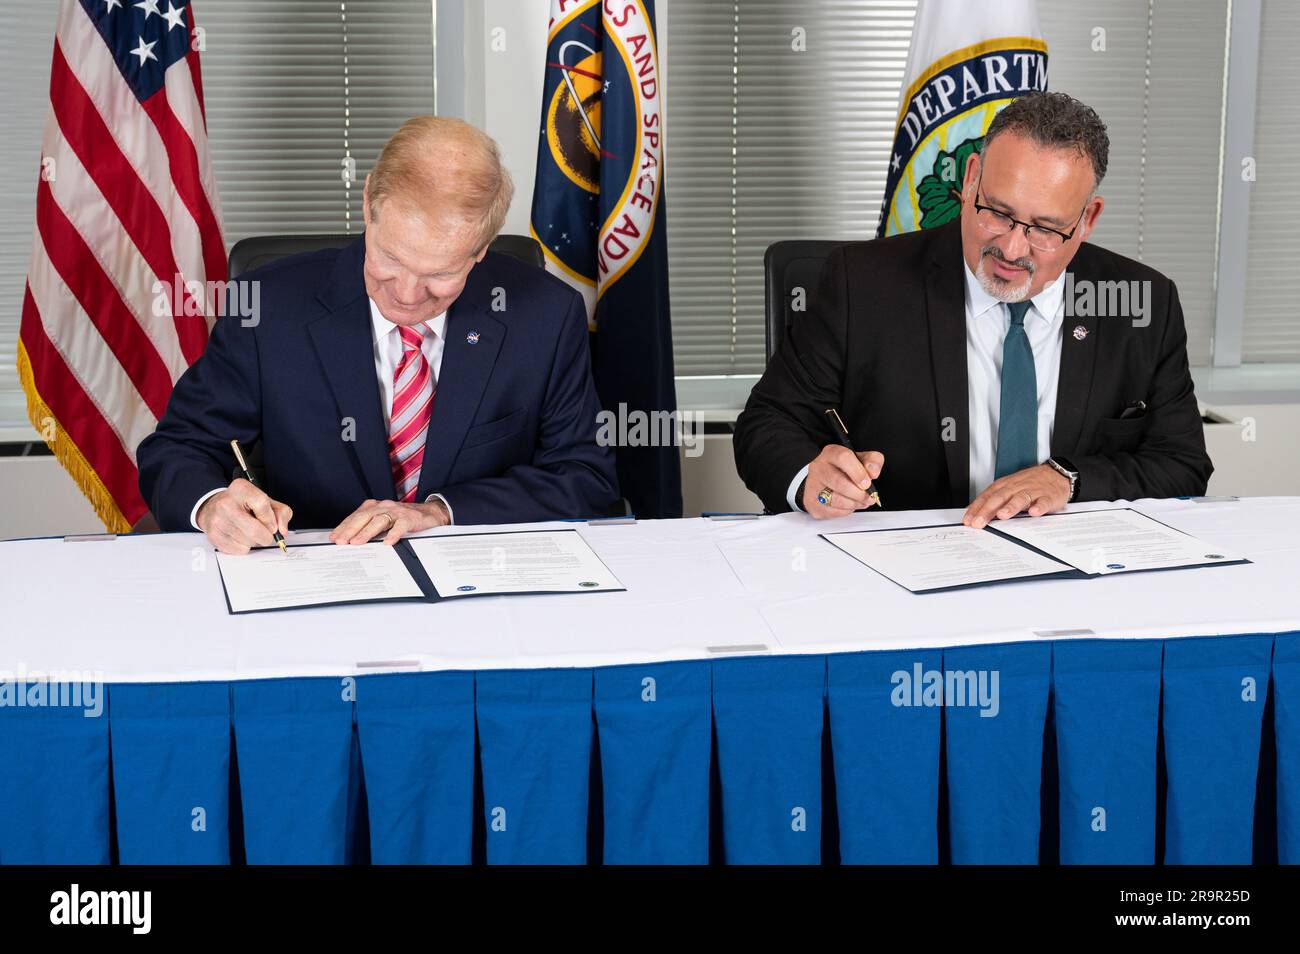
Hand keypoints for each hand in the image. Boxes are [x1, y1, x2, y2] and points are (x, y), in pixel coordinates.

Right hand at [196, 478, 292, 554]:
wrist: (215, 508)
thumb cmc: (244, 505)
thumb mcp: (266, 501)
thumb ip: (281, 513)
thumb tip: (282, 530)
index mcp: (241, 489)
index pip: (262, 504)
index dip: (271, 519)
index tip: (273, 525)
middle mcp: (226, 503)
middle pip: (255, 530)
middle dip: (266, 536)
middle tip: (265, 532)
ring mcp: (218, 520)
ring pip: (249, 542)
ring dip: (255, 541)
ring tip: (249, 530)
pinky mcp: (215, 536)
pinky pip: (240, 550)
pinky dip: (245, 546)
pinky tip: (240, 536)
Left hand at [329, 497, 450, 545]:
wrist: (429, 512)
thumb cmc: (403, 518)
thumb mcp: (383, 519)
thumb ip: (368, 526)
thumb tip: (350, 540)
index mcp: (374, 506)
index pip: (355, 517)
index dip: (344, 527)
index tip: (334, 537)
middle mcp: (383, 506)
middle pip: (363, 517)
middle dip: (350, 530)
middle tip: (341, 541)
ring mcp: (396, 511)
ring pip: (378, 521)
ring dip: (366, 532)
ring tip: (356, 542)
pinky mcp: (409, 518)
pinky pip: (400, 526)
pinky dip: (393, 534)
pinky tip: (387, 543)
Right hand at [801, 445, 883, 519]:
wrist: (824, 480)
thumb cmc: (844, 470)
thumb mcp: (861, 460)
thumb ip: (872, 461)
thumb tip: (873, 472)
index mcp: (831, 453)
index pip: (843, 458)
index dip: (858, 472)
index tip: (867, 483)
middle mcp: (819, 467)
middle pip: (839, 482)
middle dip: (859, 494)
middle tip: (869, 497)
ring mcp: (813, 485)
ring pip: (836, 499)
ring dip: (854, 504)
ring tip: (862, 502)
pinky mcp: (811, 502)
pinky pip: (832, 511)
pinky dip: (846, 511)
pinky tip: (849, 505)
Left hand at [963, 463, 1070, 527]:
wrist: (1056, 474)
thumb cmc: (1030, 483)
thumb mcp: (1009, 489)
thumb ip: (994, 501)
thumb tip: (976, 515)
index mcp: (1005, 485)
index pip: (987, 496)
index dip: (976, 508)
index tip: (968, 520)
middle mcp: (1017, 487)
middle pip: (1000, 497)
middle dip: (988, 510)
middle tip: (979, 522)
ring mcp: (1033, 491)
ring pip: (1020, 498)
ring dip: (1011, 506)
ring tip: (1002, 515)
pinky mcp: (1048, 496)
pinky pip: (1043, 501)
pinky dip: (1039, 506)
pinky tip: (1034, 512)